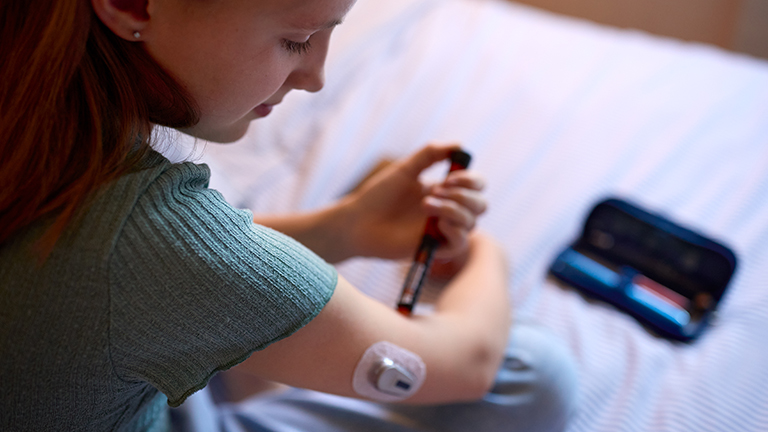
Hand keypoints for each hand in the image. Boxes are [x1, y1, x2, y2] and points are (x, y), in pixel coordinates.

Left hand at [343, 143, 487, 260]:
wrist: (358, 222)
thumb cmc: (378, 196)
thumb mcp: (405, 169)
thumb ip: (430, 154)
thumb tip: (460, 145)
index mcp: (443, 190)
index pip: (475, 185)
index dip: (470, 180)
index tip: (450, 177)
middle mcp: (447, 210)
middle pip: (480, 204)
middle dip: (463, 195)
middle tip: (436, 190)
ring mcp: (442, 230)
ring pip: (471, 222)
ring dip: (453, 209)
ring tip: (425, 205)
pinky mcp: (435, 248)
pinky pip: (460, 243)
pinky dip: (455, 231)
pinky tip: (438, 223)